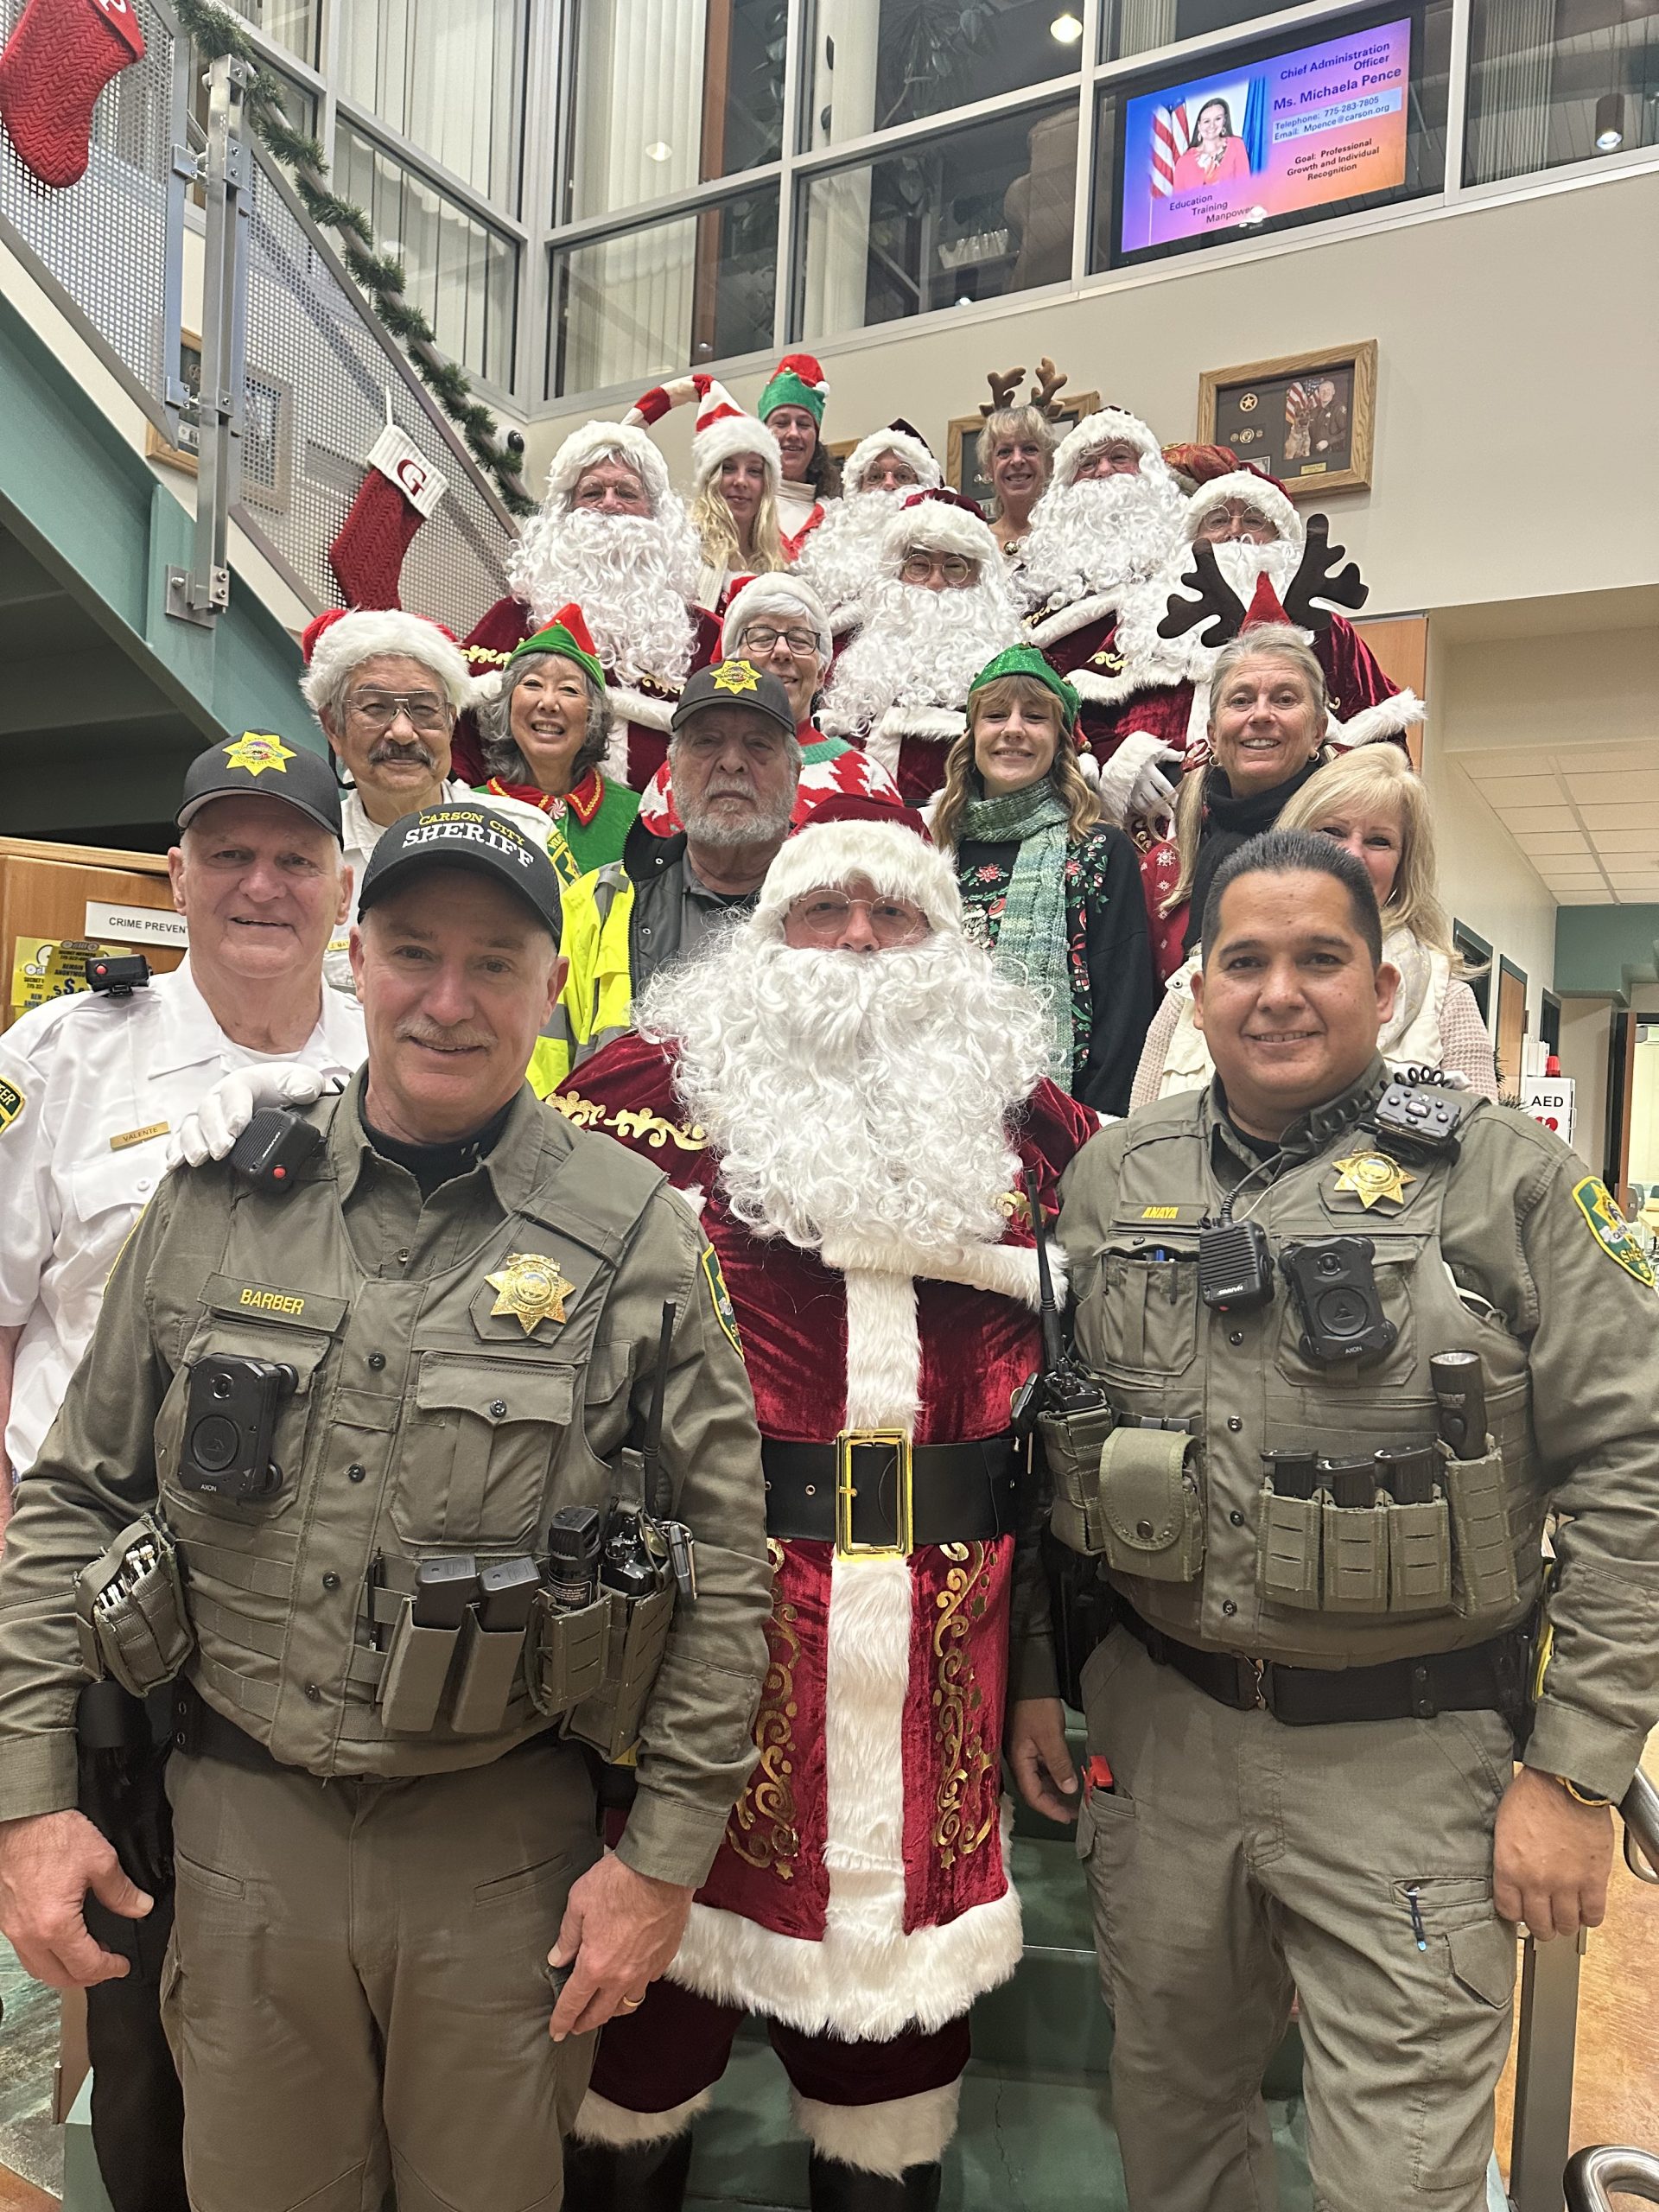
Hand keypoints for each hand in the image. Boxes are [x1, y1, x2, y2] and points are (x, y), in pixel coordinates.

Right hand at [0, 1809, 151, 1986]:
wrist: (19, 1816)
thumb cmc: (49, 1833)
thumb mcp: (99, 1859)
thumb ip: (122, 1890)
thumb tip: (139, 1906)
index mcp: (55, 1925)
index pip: (85, 1966)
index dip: (109, 1969)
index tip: (121, 1966)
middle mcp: (28, 1934)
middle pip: (57, 1977)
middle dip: (86, 1978)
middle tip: (106, 1967)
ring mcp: (13, 1929)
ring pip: (38, 1968)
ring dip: (63, 1970)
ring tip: (87, 1956)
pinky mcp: (6, 1918)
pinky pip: (26, 1951)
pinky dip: (46, 1954)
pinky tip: (62, 1939)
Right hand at [167, 1065, 342, 1168]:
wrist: (276, 1096)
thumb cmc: (285, 1088)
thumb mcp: (301, 1081)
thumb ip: (304, 1084)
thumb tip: (304, 1093)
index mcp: (244, 1082)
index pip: (235, 1091)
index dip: (234, 1109)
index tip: (238, 1127)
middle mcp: (219, 1096)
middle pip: (209, 1110)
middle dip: (214, 1131)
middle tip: (222, 1150)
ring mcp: (207, 1115)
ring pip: (191, 1125)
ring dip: (192, 1142)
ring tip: (199, 1159)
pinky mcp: (199, 1132)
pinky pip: (180, 1140)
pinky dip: (175, 1151)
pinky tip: (174, 1164)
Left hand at [547, 1853, 692, 2041]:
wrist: (661, 1870)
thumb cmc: (620, 1882)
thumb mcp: (579, 1902)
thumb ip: (567, 1936)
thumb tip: (558, 1957)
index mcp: (595, 1965)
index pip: (574, 2003)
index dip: (562, 2020)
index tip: (557, 2030)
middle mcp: (621, 1976)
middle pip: (601, 2013)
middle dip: (585, 2023)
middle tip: (576, 2026)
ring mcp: (646, 1969)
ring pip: (628, 2003)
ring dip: (612, 2009)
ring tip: (603, 2006)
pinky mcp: (665, 1958)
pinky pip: (648, 1982)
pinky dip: (636, 1984)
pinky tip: (631, 1976)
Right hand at [1007, 1696, 1078, 1823]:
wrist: (1027, 1678)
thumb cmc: (1036, 1707)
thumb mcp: (1050, 1736)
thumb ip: (1059, 1764)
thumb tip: (1069, 1790)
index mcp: (1019, 1761)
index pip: (1033, 1795)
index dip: (1050, 1809)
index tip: (1068, 1818)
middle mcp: (1018, 1760)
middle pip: (1034, 1790)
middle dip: (1053, 1803)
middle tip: (1073, 1812)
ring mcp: (1022, 1751)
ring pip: (1038, 1779)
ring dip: (1054, 1790)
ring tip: (1072, 1798)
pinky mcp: (1029, 1743)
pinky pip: (1040, 1767)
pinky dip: (1053, 1775)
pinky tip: (1064, 1777)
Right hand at [1097, 734, 1180, 828]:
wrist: (1115, 755)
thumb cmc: (1135, 752)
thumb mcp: (1152, 749)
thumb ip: (1168, 754)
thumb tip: (1182, 756)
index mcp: (1148, 769)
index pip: (1163, 785)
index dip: (1172, 795)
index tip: (1177, 802)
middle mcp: (1139, 780)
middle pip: (1154, 799)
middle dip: (1164, 808)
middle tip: (1171, 815)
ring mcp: (1130, 788)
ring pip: (1143, 805)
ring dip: (1152, 812)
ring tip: (1160, 816)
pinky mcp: (1122, 792)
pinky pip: (1132, 805)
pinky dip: (1140, 810)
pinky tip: (1146, 813)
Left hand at [1493, 1766, 1614, 1940]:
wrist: (1565, 1783)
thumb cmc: (1532, 1796)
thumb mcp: (1503, 1827)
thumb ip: (1507, 1858)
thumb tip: (1509, 1878)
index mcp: (1510, 1868)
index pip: (1509, 1911)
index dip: (1516, 1913)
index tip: (1521, 1909)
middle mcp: (1537, 1882)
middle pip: (1539, 1925)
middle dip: (1542, 1925)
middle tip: (1545, 1917)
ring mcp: (1567, 1884)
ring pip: (1567, 1925)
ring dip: (1566, 1922)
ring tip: (1566, 1913)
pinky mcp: (1594, 1879)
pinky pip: (1594, 1914)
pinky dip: (1590, 1916)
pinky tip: (1585, 1908)